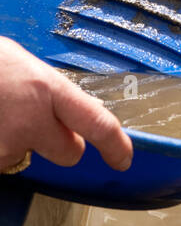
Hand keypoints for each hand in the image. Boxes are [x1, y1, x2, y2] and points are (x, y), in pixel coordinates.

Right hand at [0, 36, 132, 171]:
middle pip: (70, 154)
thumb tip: (71, 115)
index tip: (123, 160)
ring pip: (25, 157)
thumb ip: (50, 93)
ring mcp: (4, 144)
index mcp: (47, 88)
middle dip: (60, 145)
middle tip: (37, 124)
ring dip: (15, 143)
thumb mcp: (25, 65)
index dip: (116, 145)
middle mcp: (30, 120)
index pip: (97, 123)